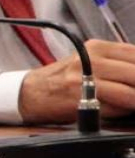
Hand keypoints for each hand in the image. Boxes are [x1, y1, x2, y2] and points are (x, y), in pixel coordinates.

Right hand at [20, 39, 134, 122]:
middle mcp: (91, 59)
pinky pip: (116, 106)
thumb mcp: (89, 61)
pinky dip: (127, 109)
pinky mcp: (82, 98)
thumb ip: (119, 65)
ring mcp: (86, 78)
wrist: (32, 92)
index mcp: (97, 47)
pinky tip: (127, 109)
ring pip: (130, 90)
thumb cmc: (64, 79)